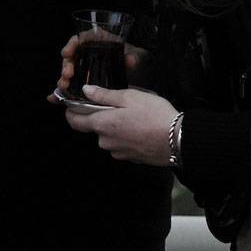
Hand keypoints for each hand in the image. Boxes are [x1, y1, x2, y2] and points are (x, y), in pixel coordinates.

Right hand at [53, 33, 147, 93]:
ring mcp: (87, 69)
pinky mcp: (86, 83)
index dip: (72, 45)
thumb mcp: (140, 56)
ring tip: (64, 86)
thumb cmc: (138, 60)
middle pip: (72, 56)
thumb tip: (130, 60)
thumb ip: (135, 57)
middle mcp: (90, 54)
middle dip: (66, 65)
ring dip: (63, 79)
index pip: (81, 39)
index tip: (68, 53)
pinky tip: (54, 98)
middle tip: (67, 75)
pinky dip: (62, 93)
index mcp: (99, 42)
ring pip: (70, 71)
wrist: (143, 74)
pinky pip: (71, 86)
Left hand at [60, 85, 178, 165]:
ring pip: (110, 137)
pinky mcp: (131, 158)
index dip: (71, 112)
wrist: (178, 140)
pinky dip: (128, 137)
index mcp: (102, 124)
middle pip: (95, 128)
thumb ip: (105, 95)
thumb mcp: (129, 97)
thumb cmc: (154, 115)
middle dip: (103, 117)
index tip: (74, 104)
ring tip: (136, 117)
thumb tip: (86, 91)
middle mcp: (106, 141)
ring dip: (117, 127)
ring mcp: (119, 152)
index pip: (75, 121)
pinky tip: (142, 129)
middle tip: (120, 106)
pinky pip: (123, 145)